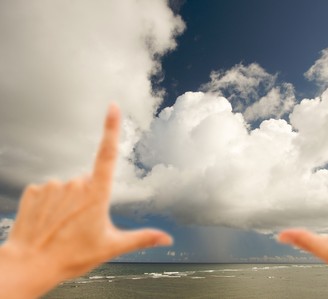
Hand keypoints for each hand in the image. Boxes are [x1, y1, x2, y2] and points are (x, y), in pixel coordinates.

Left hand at [0, 104, 171, 298]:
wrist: (29, 266)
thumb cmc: (72, 257)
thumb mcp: (112, 247)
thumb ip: (142, 238)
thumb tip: (167, 239)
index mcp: (96, 194)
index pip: (107, 154)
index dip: (111, 128)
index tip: (113, 106)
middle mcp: (75, 184)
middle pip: (88, 181)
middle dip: (88, 197)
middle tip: (81, 224)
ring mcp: (53, 186)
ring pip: (68, 187)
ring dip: (68, 201)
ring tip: (62, 226)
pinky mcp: (34, 190)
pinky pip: (48, 191)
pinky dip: (49, 203)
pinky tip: (47, 221)